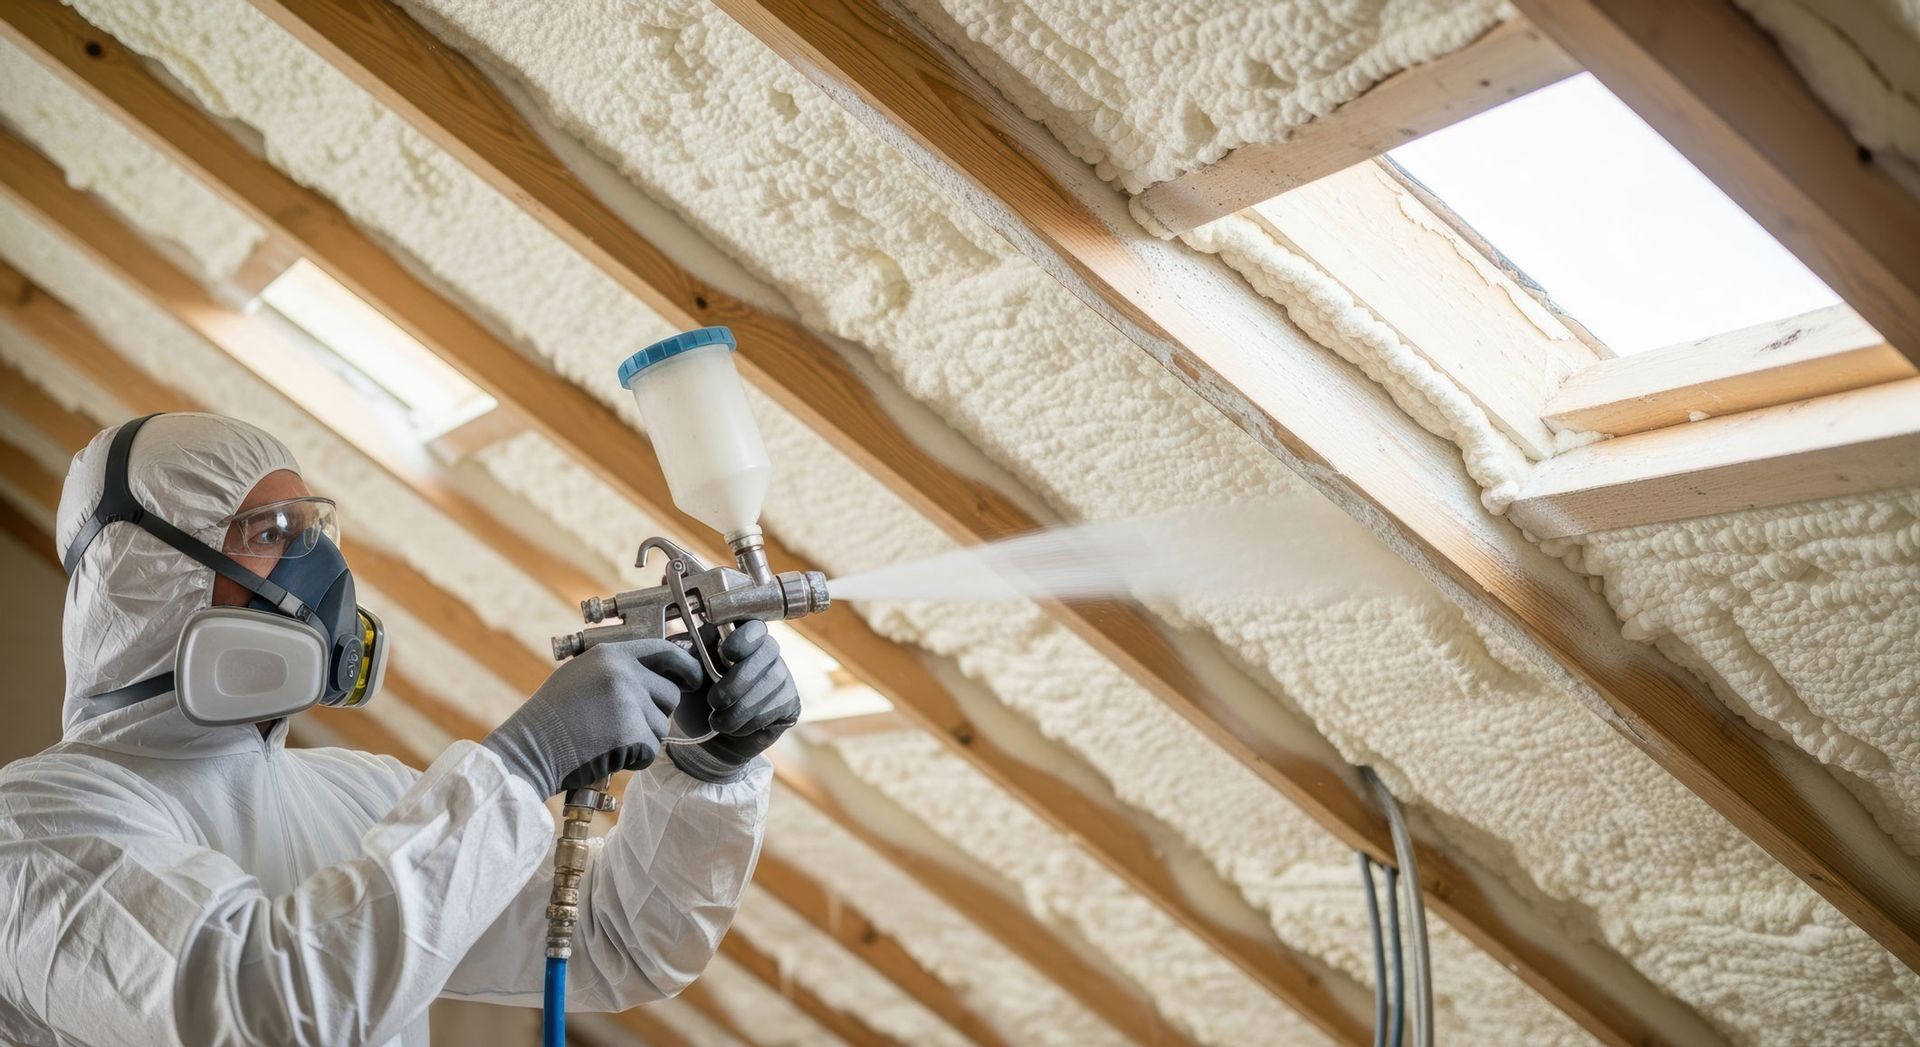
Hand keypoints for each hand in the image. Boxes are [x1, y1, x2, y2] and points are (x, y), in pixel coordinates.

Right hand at [482, 639, 703, 796]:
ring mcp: (627, 700)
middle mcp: (622, 671)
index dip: (686, 667)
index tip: (693, 680)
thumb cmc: (552, 718)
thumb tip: (659, 675)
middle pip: (670, 695)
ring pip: (661, 727)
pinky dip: (634, 760)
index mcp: (610, 653)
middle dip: (655, 715)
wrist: (528, 749)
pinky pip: (651, 750)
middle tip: (622, 727)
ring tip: (605, 740)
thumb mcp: (581, 675)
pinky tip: (606, 755)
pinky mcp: (630, 731)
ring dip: (642, 740)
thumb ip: (617, 670)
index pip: (665, 651)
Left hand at [669, 621, 799, 781]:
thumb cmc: (695, 699)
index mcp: (738, 636)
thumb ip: (689, 656)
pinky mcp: (790, 702)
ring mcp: (782, 675)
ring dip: (739, 709)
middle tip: (714, 701)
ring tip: (717, 722)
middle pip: (767, 651)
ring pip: (770, 684)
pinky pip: (774, 708)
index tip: (726, 652)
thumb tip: (694, 648)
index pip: (753, 624)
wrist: (707, 738)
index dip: (743, 637)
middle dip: (738, 681)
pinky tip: (736, 728)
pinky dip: (750, 723)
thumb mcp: (686, 674)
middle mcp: (766, 650)